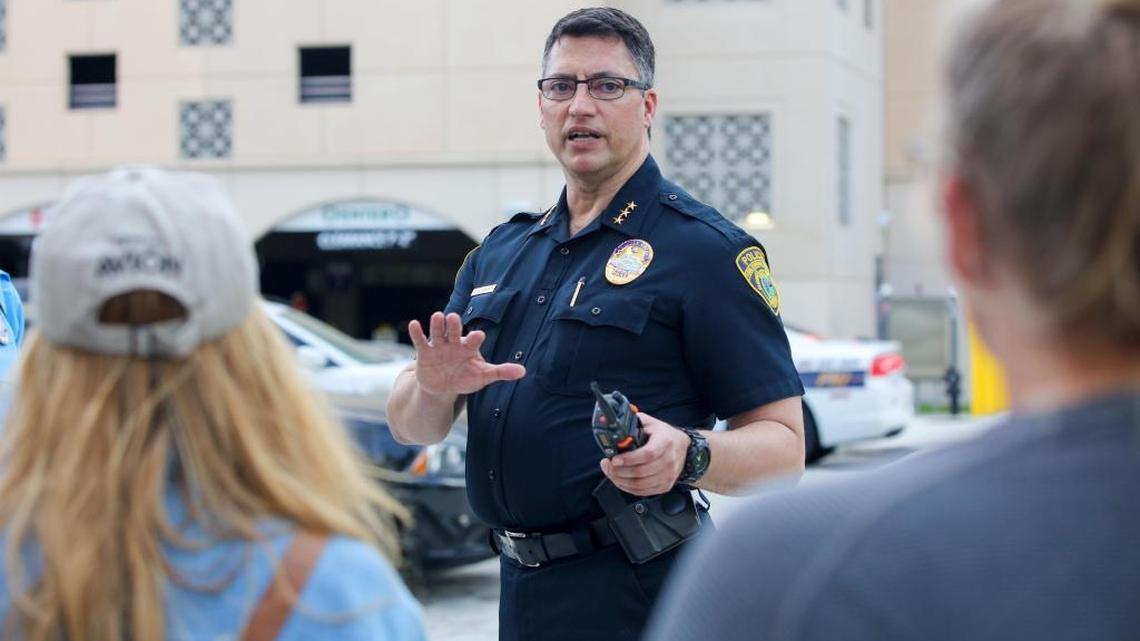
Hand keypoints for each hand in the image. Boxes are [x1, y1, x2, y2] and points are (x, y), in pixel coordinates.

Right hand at [408, 312, 525, 396]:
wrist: (443, 386)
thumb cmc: (466, 377)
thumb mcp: (483, 376)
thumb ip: (501, 372)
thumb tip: (523, 372)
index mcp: (469, 347)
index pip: (473, 340)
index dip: (475, 337)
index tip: (479, 335)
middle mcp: (454, 343)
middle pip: (454, 331)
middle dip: (454, 325)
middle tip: (453, 317)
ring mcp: (439, 346)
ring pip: (438, 332)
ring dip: (437, 325)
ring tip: (436, 316)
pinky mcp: (425, 352)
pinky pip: (420, 341)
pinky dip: (417, 333)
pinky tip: (414, 324)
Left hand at [599, 413, 689, 495]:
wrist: (682, 447)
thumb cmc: (664, 435)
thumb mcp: (650, 423)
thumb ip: (632, 421)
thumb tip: (611, 421)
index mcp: (665, 442)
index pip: (647, 454)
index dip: (629, 459)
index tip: (614, 459)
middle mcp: (669, 461)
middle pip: (641, 472)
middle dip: (619, 471)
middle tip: (607, 465)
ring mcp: (668, 476)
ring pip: (640, 485)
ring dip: (620, 481)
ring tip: (611, 472)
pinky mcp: (664, 486)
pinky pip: (643, 492)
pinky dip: (628, 488)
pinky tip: (620, 480)